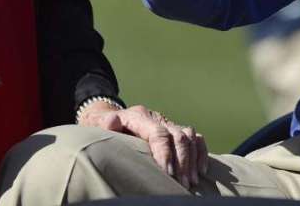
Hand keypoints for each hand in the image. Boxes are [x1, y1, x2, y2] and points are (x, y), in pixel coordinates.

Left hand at [78, 101, 208, 189]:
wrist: (109, 119)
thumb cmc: (102, 127)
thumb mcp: (98, 123)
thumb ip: (105, 122)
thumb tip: (112, 121)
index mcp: (139, 116)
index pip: (158, 133)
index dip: (165, 152)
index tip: (168, 173)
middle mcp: (157, 118)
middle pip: (178, 135)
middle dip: (182, 161)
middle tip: (182, 183)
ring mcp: (168, 124)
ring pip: (189, 136)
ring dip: (193, 159)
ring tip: (191, 182)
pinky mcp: (175, 131)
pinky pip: (195, 138)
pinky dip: (201, 152)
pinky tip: (201, 171)